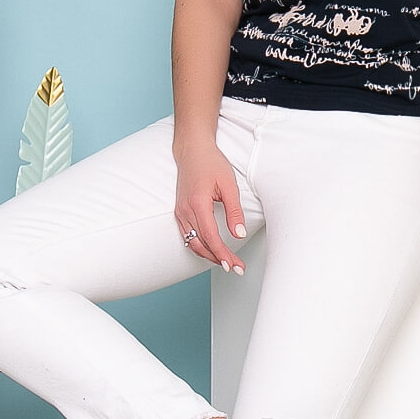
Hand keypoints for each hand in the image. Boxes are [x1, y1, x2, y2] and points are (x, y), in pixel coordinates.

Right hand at [174, 140, 247, 273]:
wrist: (193, 150)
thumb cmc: (211, 163)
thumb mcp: (229, 185)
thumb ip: (234, 211)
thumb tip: (239, 233)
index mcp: (197, 203)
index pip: (210, 236)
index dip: (222, 253)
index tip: (232, 264)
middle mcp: (185, 210)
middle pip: (201, 244)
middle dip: (218, 259)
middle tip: (235, 267)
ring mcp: (180, 212)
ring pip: (193, 243)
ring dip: (209, 255)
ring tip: (226, 262)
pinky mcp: (180, 212)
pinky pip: (188, 236)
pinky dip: (200, 246)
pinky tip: (212, 251)